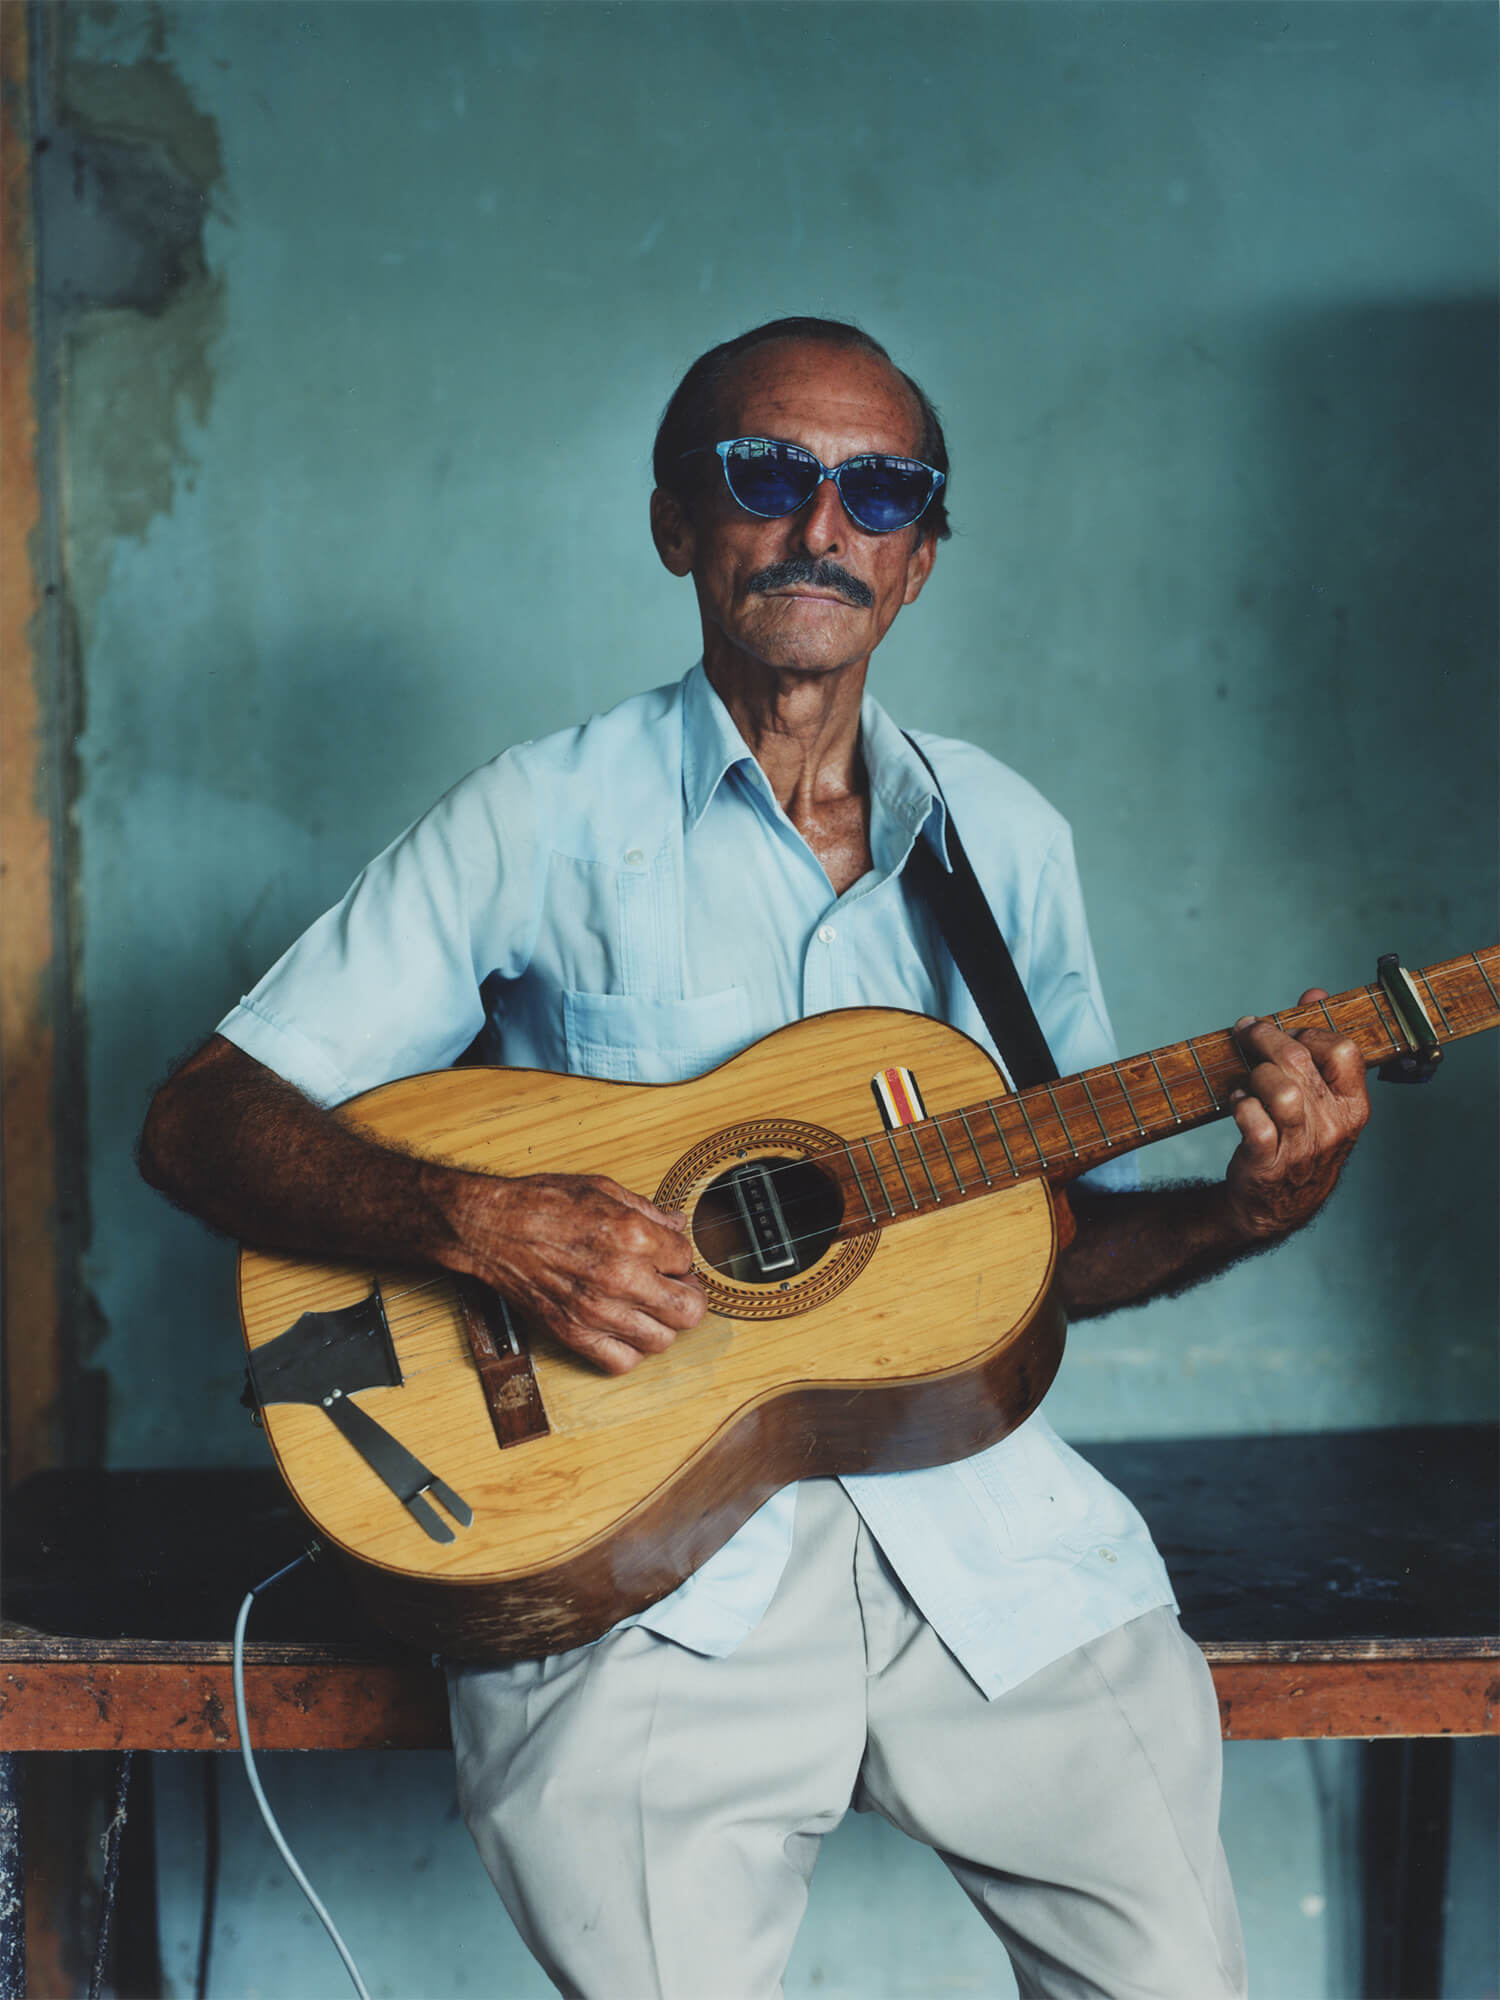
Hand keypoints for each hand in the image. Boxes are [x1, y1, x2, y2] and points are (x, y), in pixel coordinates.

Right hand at [448, 1171, 704, 1374]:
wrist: (493, 1228)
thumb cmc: (543, 1205)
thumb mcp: (604, 1190)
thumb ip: (647, 1211)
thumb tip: (676, 1224)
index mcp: (633, 1236)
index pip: (688, 1260)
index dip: (680, 1257)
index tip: (666, 1256)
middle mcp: (621, 1278)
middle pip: (688, 1311)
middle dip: (686, 1296)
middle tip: (671, 1285)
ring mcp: (597, 1311)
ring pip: (662, 1341)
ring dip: (661, 1325)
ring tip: (645, 1307)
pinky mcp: (574, 1334)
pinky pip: (622, 1362)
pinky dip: (630, 1351)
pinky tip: (623, 1329)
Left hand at [1223, 989, 1369, 1241]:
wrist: (1278, 1204)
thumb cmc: (1299, 1139)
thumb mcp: (1321, 1097)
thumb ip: (1319, 1044)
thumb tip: (1316, 993)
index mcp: (1354, 1106)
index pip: (1344, 1050)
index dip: (1311, 1031)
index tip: (1289, 1031)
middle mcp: (1335, 1126)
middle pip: (1301, 1062)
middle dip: (1266, 1038)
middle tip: (1247, 1031)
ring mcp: (1303, 1147)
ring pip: (1280, 1091)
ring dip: (1255, 1075)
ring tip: (1247, 1078)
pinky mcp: (1269, 1163)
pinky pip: (1254, 1122)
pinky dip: (1240, 1104)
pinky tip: (1238, 1100)